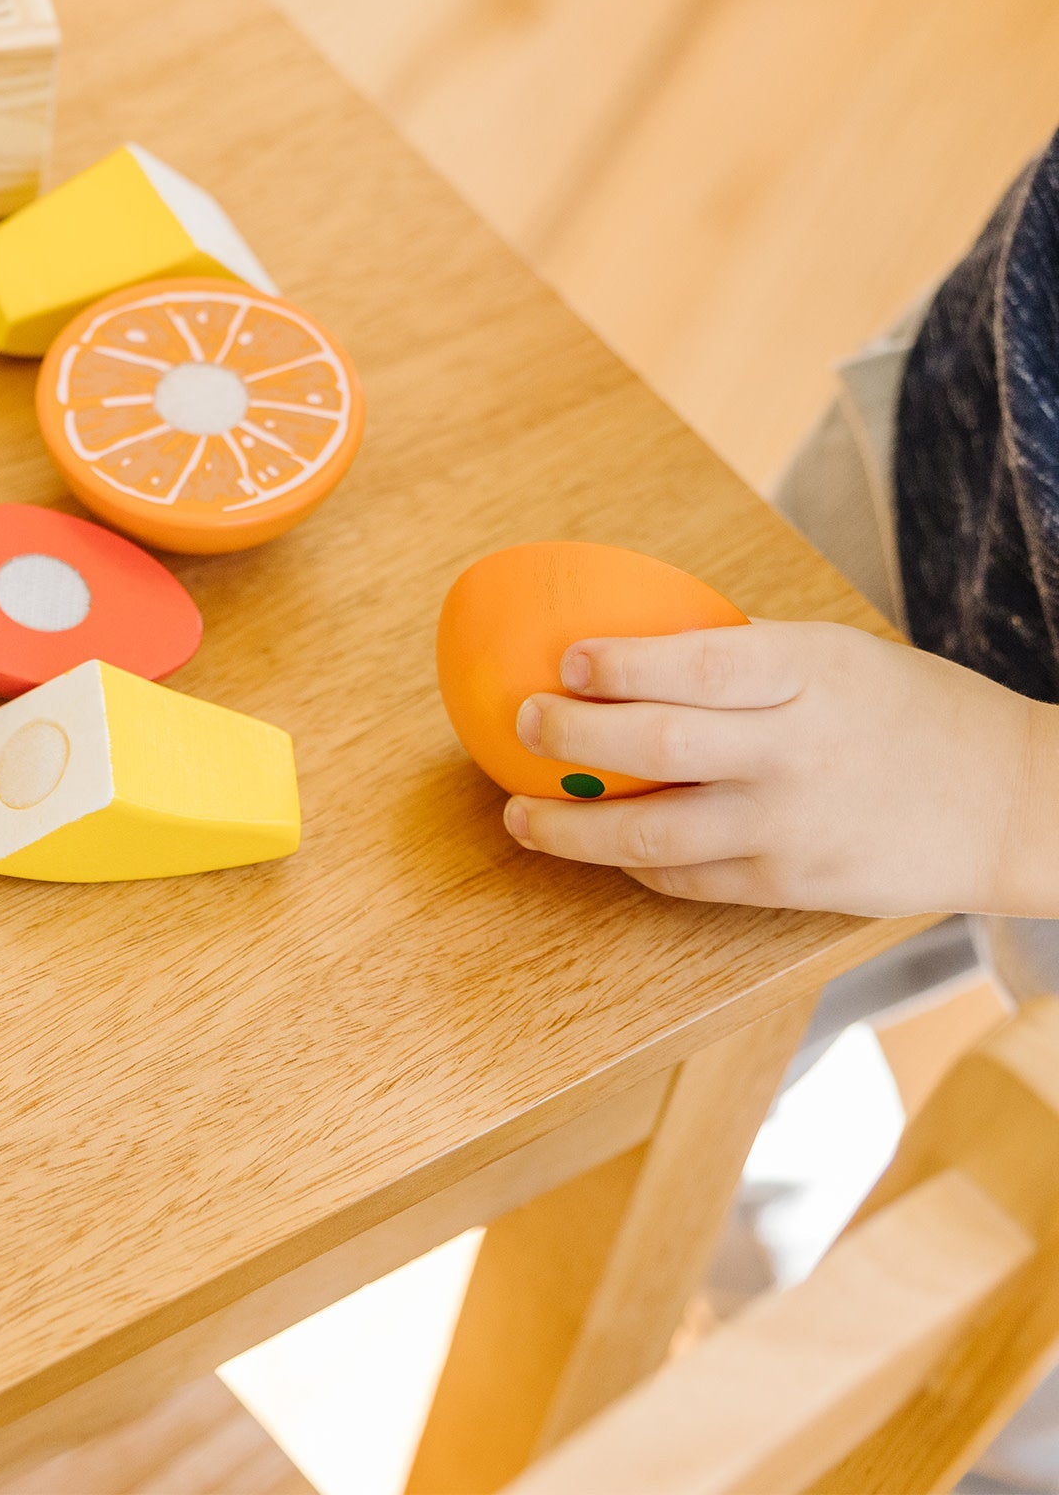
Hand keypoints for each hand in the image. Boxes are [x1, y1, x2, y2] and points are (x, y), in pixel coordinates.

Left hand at [503, 620, 1058, 916]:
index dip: (621, 663)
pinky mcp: (790, 886)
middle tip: (523, 722)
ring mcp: (790, 826)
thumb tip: (632, 641)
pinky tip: (596, 845)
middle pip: (657, 744)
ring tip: (520, 814)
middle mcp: (794, 750)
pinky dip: (630, 863)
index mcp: (809, 673)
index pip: (697, 662)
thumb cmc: (913, 711)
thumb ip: (743, 653)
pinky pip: (685, 879)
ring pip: (652, 834)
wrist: (1018, 804)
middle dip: (573, 736)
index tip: (565, 660)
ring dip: (570, 827)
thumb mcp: (835, 653)